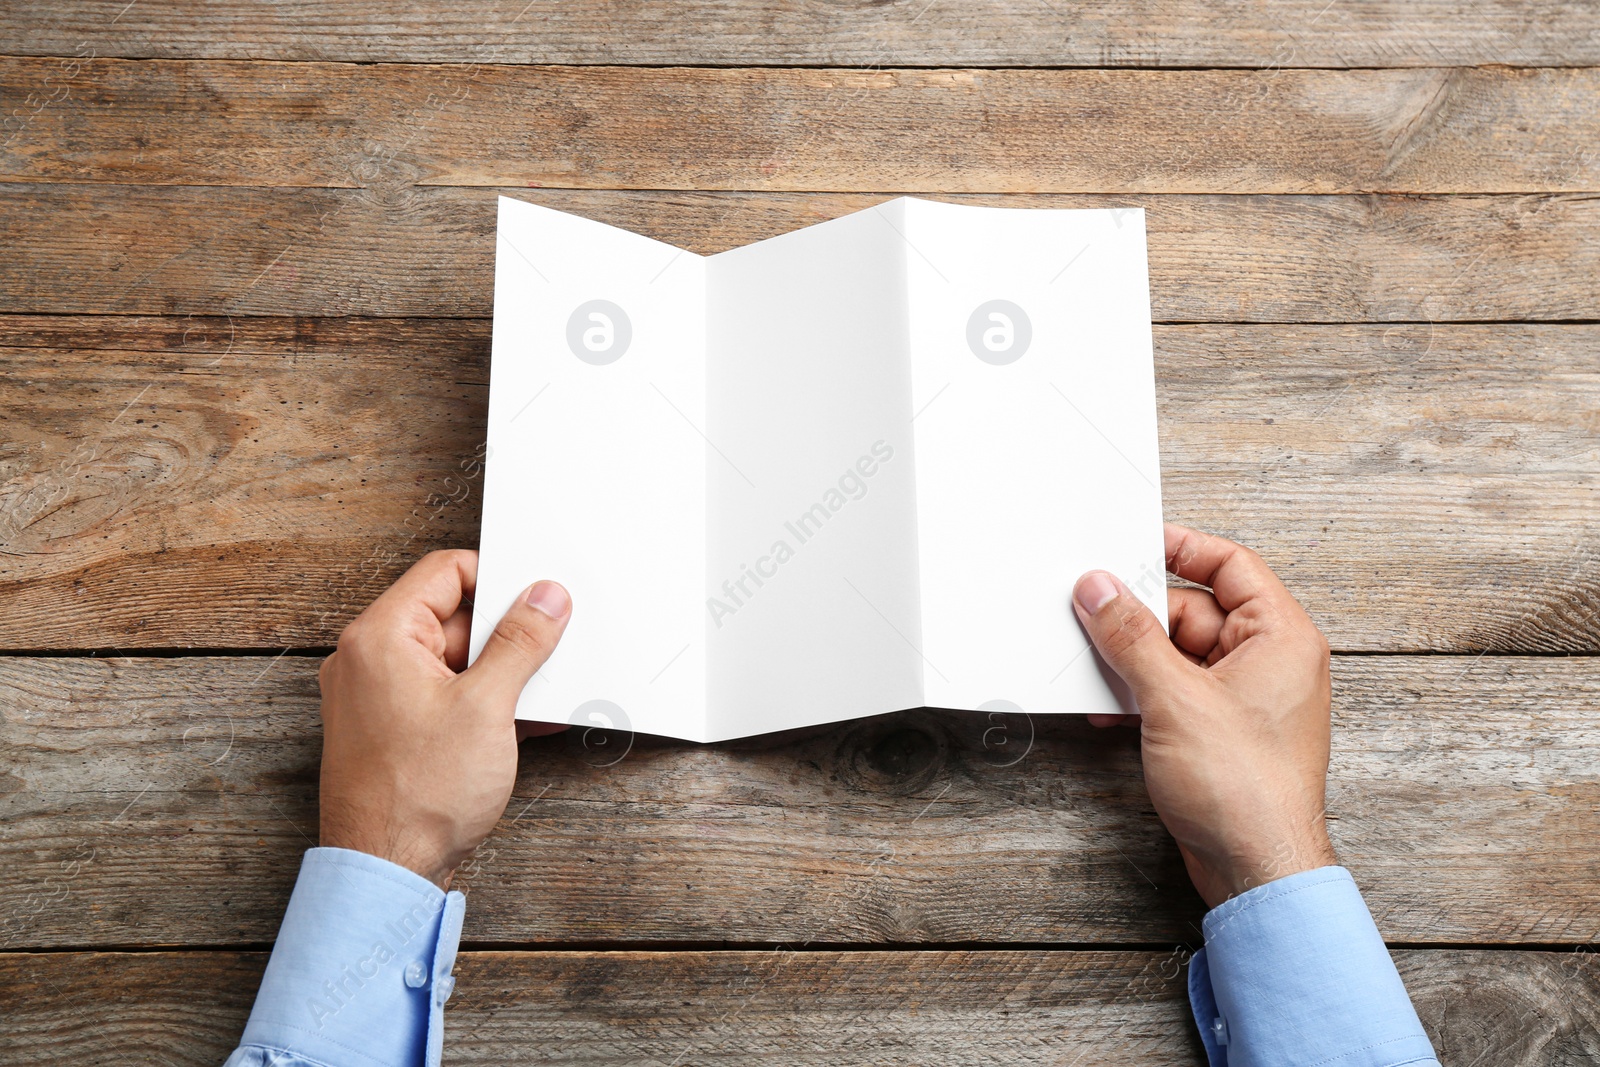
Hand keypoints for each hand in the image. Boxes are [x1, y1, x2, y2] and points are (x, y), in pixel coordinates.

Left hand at [317, 550, 570, 887]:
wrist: (386, 872)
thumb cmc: (418, 796)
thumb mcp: (487, 706)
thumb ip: (520, 643)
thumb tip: (544, 599)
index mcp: (381, 637)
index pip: (445, 572)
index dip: (498, 579)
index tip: (538, 599)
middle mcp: (369, 660)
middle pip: (451, 616)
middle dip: (505, 635)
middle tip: (548, 651)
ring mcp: (377, 697)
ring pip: (452, 660)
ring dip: (500, 674)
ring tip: (537, 695)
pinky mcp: (391, 731)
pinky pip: (444, 696)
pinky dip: (482, 702)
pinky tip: (523, 722)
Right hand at [1072, 523, 1336, 908]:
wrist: (1257, 869)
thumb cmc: (1246, 791)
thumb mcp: (1175, 698)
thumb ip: (1132, 637)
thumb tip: (1101, 590)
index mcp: (1281, 636)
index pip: (1230, 565)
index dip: (1181, 549)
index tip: (1132, 545)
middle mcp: (1270, 661)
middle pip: (1194, 610)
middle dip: (1141, 620)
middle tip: (1095, 618)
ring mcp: (1246, 698)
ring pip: (1179, 654)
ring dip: (1136, 662)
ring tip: (1100, 673)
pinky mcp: (1222, 731)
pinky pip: (1176, 691)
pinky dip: (1143, 694)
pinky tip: (1112, 709)